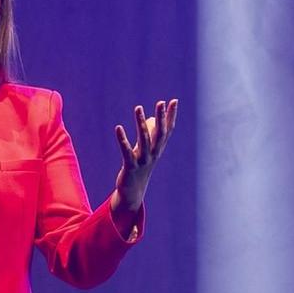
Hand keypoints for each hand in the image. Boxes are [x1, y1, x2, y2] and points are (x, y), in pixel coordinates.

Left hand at [113, 97, 178, 212]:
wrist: (133, 191)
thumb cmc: (139, 167)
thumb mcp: (145, 149)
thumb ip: (149, 135)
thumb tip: (149, 119)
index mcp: (158, 149)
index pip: (167, 130)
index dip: (171, 116)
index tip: (175, 101)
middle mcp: (154, 154)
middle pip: (159, 134)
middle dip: (161, 118)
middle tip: (160, 102)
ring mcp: (143, 161)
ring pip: (144, 140)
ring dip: (141, 123)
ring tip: (138, 108)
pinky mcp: (130, 167)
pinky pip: (127, 151)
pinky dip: (123, 140)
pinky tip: (118, 128)